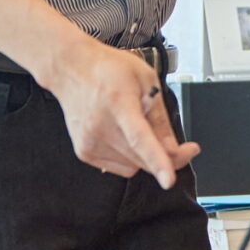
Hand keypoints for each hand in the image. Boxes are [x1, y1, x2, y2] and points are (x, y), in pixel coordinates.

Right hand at [42, 39, 196, 188]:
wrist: (72, 69)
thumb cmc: (108, 69)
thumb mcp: (146, 80)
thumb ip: (160, 118)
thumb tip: (173, 150)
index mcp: (118, 103)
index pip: (139, 139)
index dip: (158, 161)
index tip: (169, 180)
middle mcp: (100, 126)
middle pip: (142, 158)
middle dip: (166, 156)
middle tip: (178, 144)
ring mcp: (89, 142)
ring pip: (134, 166)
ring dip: (144, 154)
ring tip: (135, 125)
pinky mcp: (84, 153)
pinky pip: (120, 167)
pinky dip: (128, 156)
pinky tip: (122, 134)